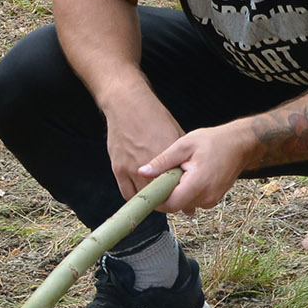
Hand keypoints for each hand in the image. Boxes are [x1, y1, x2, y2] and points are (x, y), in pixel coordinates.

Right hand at [100, 86, 184, 203]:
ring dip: (151, 201)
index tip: (185, 201)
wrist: (128, 106)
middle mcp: (151, 165)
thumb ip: (180, 157)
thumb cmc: (154, 117)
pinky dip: (136, 197)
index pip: (177, 186)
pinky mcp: (118, 169)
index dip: (182, 197)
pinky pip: (127, 193)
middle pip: (160, 195)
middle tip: (171, 202)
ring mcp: (132, 168)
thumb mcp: (175, 134)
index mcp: (168, 156)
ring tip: (157, 200)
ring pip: (143, 197)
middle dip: (167, 201)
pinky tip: (142, 195)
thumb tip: (189, 176)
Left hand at [138, 122, 254, 215]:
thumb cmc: (213, 141)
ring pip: (184, 204)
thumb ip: (163, 161)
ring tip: (180, 173)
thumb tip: (142, 172)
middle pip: (176, 205)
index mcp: (198, 184)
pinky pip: (193, 201)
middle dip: (166, 194)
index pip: (171, 204)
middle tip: (163, 175)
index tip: (148, 190)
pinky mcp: (213, 200)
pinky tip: (188, 177)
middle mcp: (206, 197)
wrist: (240, 144)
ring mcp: (211, 200)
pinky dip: (186, 192)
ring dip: (176, 192)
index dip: (157, 200)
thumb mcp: (184, 145)